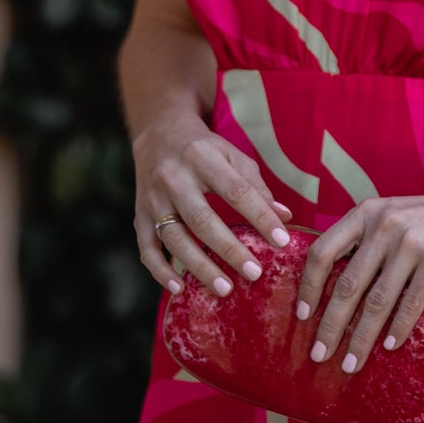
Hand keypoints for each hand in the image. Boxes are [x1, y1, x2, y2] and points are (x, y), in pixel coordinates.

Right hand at [132, 111, 292, 296]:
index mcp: (202, 157)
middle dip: (229, 249)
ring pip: (174, 238)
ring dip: (199, 266)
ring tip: (225, 289)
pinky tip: (179, 288)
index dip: (260, 217)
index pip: (235, 190)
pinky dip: (160, 270)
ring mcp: (153, 198)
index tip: (282, 241)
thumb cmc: (204, 148)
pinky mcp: (139, 214)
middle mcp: (173, 177)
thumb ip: (255, 186)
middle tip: (254, 273)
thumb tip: (284, 218)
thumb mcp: (232, 155)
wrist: (157, 133)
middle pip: (201, 219)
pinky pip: (147, 247)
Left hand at [296, 183, 423, 373]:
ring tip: (351, 363)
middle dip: (330, 325)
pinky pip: (410, 303)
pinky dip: (397, 329)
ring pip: (377, 301)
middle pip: (347, 284)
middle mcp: (383, 225)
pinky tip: (389, 346)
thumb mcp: (389, 217)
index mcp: (364, 213)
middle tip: (319, 354)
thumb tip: (332, 289)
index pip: (323, 252)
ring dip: (361, 338)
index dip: (310, 287)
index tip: (302, 316)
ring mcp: (410, 242)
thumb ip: (363, 242)